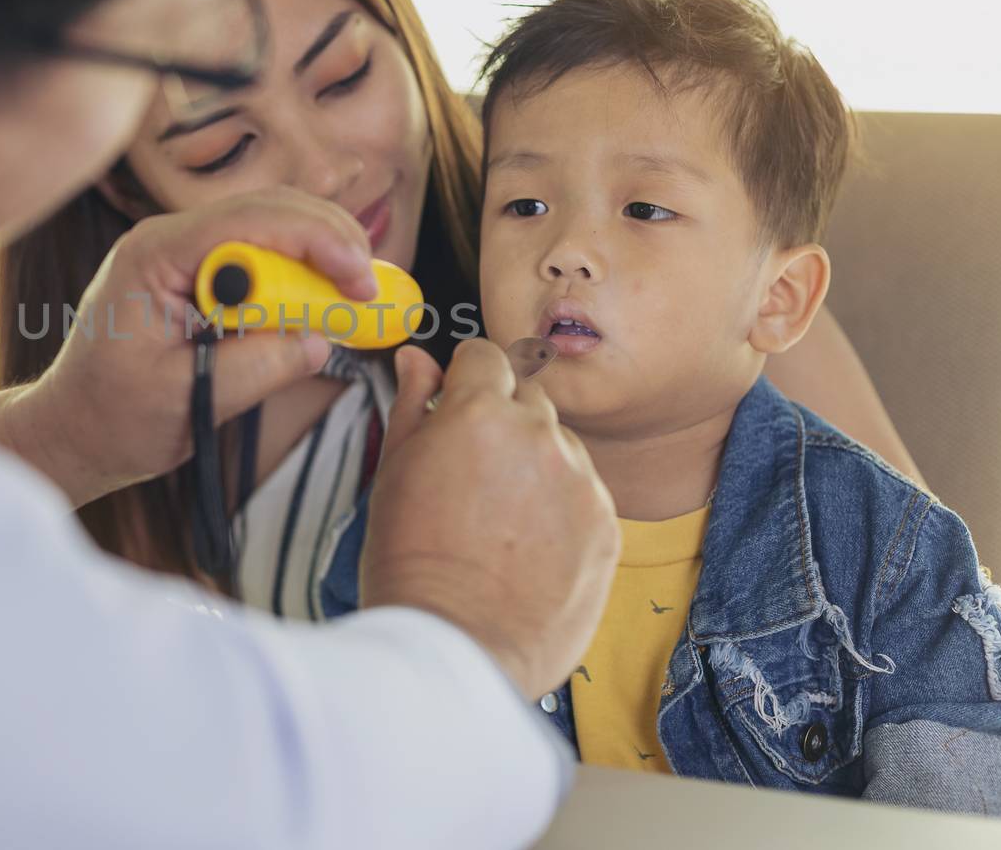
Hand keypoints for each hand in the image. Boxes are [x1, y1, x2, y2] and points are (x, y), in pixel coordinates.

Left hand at [0, 187, 376, 505]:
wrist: (72, 431)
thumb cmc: (112, 418)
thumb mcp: (186, 401)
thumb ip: (255, 368)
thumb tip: (319, 341)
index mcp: (153, 256)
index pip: (249, 220)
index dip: (315, 242)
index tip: (358, 282)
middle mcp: (169, 240)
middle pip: (269, 209)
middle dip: (330, 239)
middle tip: (371, 290)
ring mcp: (184, 253)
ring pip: (271, 225)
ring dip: (319, 253)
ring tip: (356, 296)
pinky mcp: (200, 276)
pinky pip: (261, 255)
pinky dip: (300, 272)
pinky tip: (325, 299)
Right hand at [359, 340, 620, 698]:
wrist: (457, 646)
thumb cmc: (411, 563)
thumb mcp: (394, 473)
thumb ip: (411, 405)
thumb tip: (416, 359)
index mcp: (479, 413)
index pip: (484, 355)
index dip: (466, 379)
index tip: (457, 402)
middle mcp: (538, 435)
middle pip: (526, 399)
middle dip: (501, 423)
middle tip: (471, 475)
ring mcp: (580, 481)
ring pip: (559, 447)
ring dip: (535, 466)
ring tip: (499, 522)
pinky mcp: (607, 525)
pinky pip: (584, 494)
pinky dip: (561, 510)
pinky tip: (526, 548)